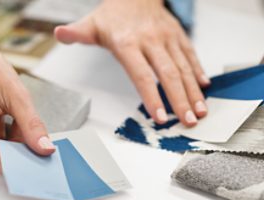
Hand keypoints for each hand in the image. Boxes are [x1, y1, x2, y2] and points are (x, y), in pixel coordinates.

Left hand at [55, 0, 209, 125]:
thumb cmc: (112, 15)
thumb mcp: (91, 24)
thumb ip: (76, 33)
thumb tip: (59, 34)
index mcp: (128, 42)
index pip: (141, 75)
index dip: (151, 97)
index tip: (160, 117)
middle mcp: (151, 40)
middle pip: (168, 74)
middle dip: (180, 100)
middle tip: (189, 121)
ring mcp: (167, 37)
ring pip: (183, 67)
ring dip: (193, 91)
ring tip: (201, 111)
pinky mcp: (178, 35)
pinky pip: (190, 54)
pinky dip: (198, 71)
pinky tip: (204, 88)